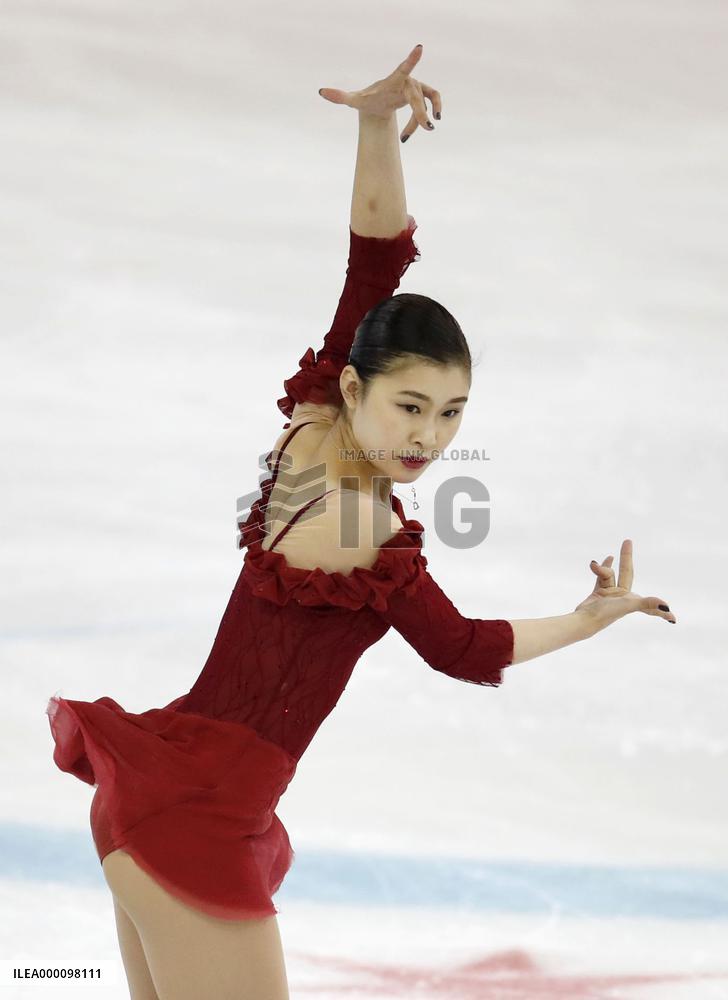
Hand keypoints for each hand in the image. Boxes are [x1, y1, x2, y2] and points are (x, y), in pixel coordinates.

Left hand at [318, 43, 441, 142]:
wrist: (377, 103)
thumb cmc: (367, 100)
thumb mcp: (353, 101)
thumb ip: (339, 96)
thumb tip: (321, 92)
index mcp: (392, 81)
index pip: (402, 70)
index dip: (410, 60)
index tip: (419, 47)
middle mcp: (406, 81)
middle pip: (416, 98)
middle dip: (420, 114)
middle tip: (428, 128)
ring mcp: (415, 86)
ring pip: (422, 104)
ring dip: (418, 121)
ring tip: (412, 135)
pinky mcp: (422, 93)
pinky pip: (432, 101)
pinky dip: (433, 111)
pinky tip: (428, 126)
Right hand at [574, 539, 676, 631]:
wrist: (584, 619)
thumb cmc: (607, 614)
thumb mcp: (629, 605)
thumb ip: (647, 603)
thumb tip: (668, 607)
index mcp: (633, 601)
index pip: (650, 602)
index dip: (659, 608)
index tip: (672, 619)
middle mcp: (622, 597)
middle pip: (626, 572)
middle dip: (626, 557)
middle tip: (627, 541)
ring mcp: (610, 594)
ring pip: (609, 574)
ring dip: (602, 568)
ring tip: (593, 565)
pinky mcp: (598, 593)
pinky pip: (601, 577)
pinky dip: (600, 568)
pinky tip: (598, 562)